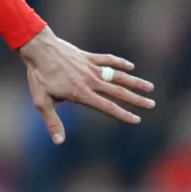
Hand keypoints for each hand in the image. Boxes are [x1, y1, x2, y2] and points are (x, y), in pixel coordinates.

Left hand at [19, 27, 154, 144]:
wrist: (38, 49)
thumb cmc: (39, 76)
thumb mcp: (42, 102)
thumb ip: (53, 122)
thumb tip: (59, 142)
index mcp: (81, 94)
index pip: (107, 107)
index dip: (123, 114)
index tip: (137, 120)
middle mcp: (90, 81)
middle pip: (118, 92)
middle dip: (136, 99)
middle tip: (152, 104)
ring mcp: (90, 67)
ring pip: (117, 76)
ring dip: (134, 81)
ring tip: (150, 87)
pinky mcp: (87, 56)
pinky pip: (107, 59)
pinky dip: (119, 62)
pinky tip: (130, 66)